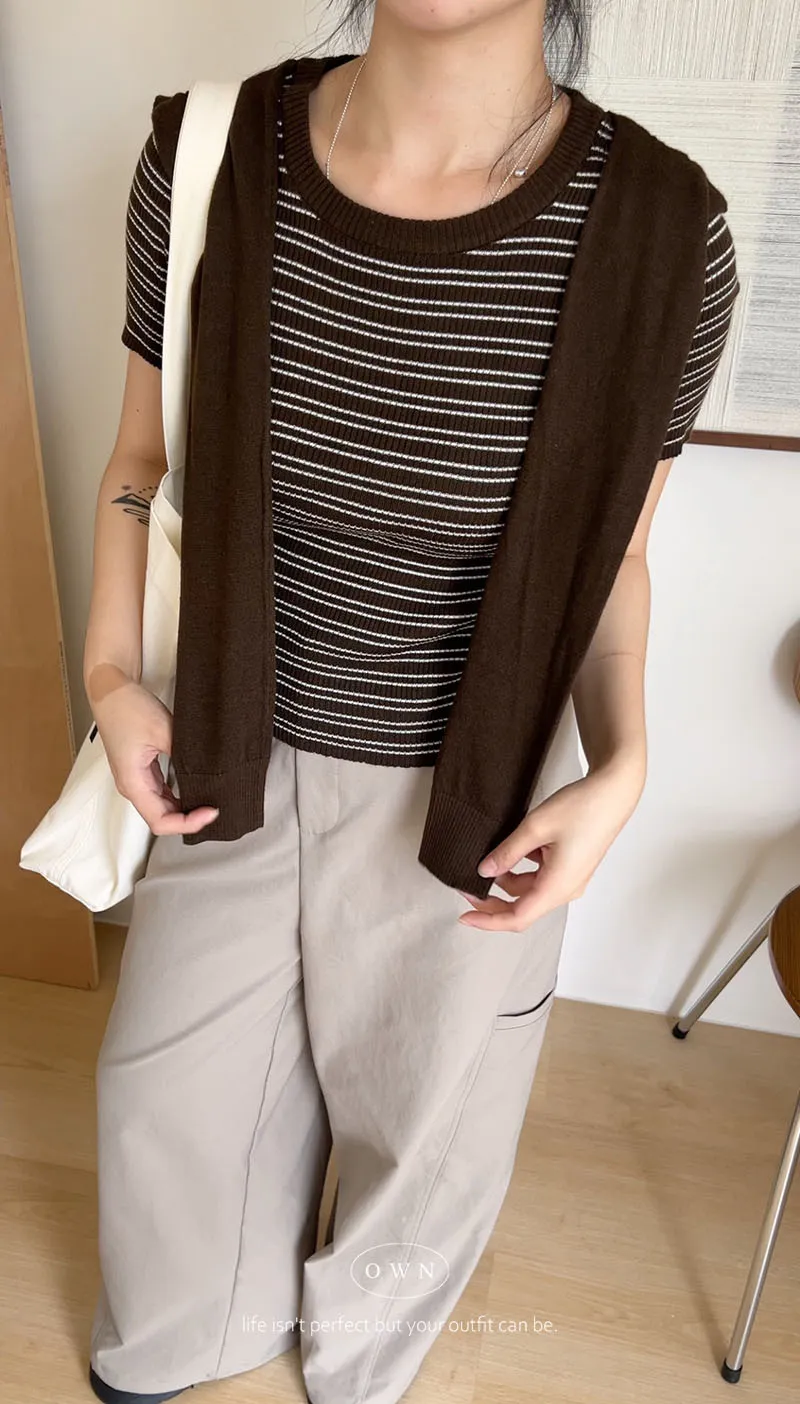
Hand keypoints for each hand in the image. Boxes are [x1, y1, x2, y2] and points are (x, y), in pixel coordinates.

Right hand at [87, 664, 219, 835]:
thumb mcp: (163, 731)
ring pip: (162, 808)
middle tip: (215, 808)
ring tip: (209, 801)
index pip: (161, 821)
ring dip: (184, 809)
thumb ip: (185, 755)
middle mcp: (131, 786)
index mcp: (132, 783)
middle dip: (189, 819)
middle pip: (162, 819)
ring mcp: (136, 779)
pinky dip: (179, 796)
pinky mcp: (141, 770)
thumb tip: (209, 770)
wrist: (109, 689)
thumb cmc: (126, 707)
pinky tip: (195, 790)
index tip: (210, 812)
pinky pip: (161, 793)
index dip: (188, 823)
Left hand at [457, 755, 645, 931]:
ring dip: (507, 880)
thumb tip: (485, 870)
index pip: (517, 918)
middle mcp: (566, 888)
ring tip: (489, 858)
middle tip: (468, 886)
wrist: (613, 792)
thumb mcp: (535, 827)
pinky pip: (540, 876)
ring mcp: (570, 878)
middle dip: (493, 900)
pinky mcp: (571, 866)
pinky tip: (514, 849)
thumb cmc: (584, 808)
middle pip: (522, 906)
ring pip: (529, 889)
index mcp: (558, 886)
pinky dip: (522, 868)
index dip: (488, 920)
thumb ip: (507, 852)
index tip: (465, 916)